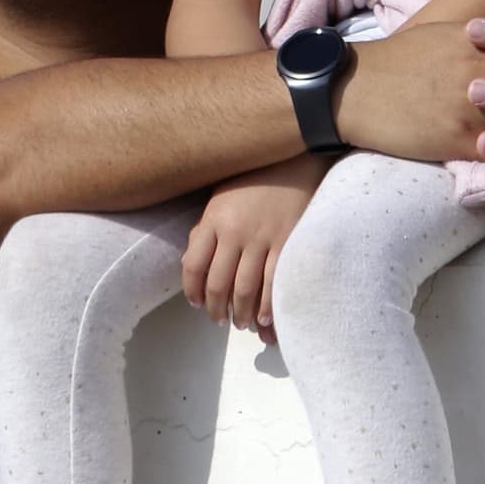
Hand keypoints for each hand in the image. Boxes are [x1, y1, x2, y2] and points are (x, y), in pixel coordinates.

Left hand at [182, 152, 326, 342]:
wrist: (293, 160)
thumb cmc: (254, 180)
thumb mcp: (220, 198)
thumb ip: (205, 229)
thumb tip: (191, 261)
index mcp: (213, 219)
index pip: (193, 266)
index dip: (192, 291)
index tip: (196, 303)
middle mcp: (234, 231)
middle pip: (218, 284)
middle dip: (217, 309)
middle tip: (220, 320)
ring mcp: (262, 238)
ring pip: (246, 289)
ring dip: (243, 313)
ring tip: (242, 323)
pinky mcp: (288, 242)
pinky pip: (274, 283)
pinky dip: (268, 307)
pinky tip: (265, 319)